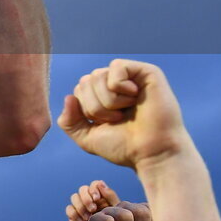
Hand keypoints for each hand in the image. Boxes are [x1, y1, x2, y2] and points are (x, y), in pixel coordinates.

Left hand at [57, 59, 188, 169]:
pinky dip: (120, 86)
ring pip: (98, 75)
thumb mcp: (87, 138)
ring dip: (109, 101)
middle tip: (119, 119)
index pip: (78, 90)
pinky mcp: (146, 72)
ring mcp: (131, 77)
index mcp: (102, 95)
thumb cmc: (125, 146)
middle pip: (85, 81)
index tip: (107, 124)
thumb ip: (69, 122)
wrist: (152, 154)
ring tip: (127, 111)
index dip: (87, 110)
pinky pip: (117, 66)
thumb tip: (69, 98)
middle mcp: (115, 83)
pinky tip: (135, 97)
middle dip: (96, 107)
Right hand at [66, 180, 120, 220]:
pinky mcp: (74, 217)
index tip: (98, 198)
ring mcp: (81, 209)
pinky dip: (74, 213)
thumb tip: (101, 183)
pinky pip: (69, 209)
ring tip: (88, 217)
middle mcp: (91, 201)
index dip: (94, 188)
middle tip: (93, 208)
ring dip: (80, 205)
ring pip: (74, 197)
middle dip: (86, 197)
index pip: (95, 185)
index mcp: (102, 198)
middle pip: (83, 189)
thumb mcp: (116, 212)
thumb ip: (110, 196)